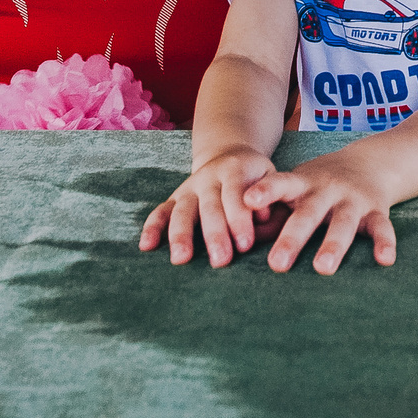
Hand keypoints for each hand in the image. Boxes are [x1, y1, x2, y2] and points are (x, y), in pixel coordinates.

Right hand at [140, 147, 278, 266]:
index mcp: (235, 169)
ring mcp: (189, 187)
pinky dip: (152, 227)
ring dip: (180, 235)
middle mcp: (209, 177)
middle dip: (214, 234)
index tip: (245, 245)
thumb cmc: (257, 179)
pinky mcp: (175, 198)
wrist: (231, 156)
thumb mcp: (271, 179)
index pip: (236, 194)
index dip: (240, 219)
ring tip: (181, 259)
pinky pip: (161, 211)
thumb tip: (263, 219)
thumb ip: (269, 199)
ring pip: (182, 210)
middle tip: (221, 261)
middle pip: (210, 206)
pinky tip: (146, 246)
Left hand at [245, 149, 395, 275]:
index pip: (280, 183)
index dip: (265, 191)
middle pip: (308, 213)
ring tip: (322, 268)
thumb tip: (238, 242)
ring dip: (333, 244)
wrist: (369, 161)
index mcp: (302, 183)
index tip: (247, 201)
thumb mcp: (295, 187)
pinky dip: (385, 243)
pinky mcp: (377, 210)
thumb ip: (273, 213)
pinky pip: (382, 227)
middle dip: (293, 238)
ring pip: (343, 223)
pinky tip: (385, 261)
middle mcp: (327, 190)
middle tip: (276, 264)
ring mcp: (353, 199)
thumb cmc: (318, 185)